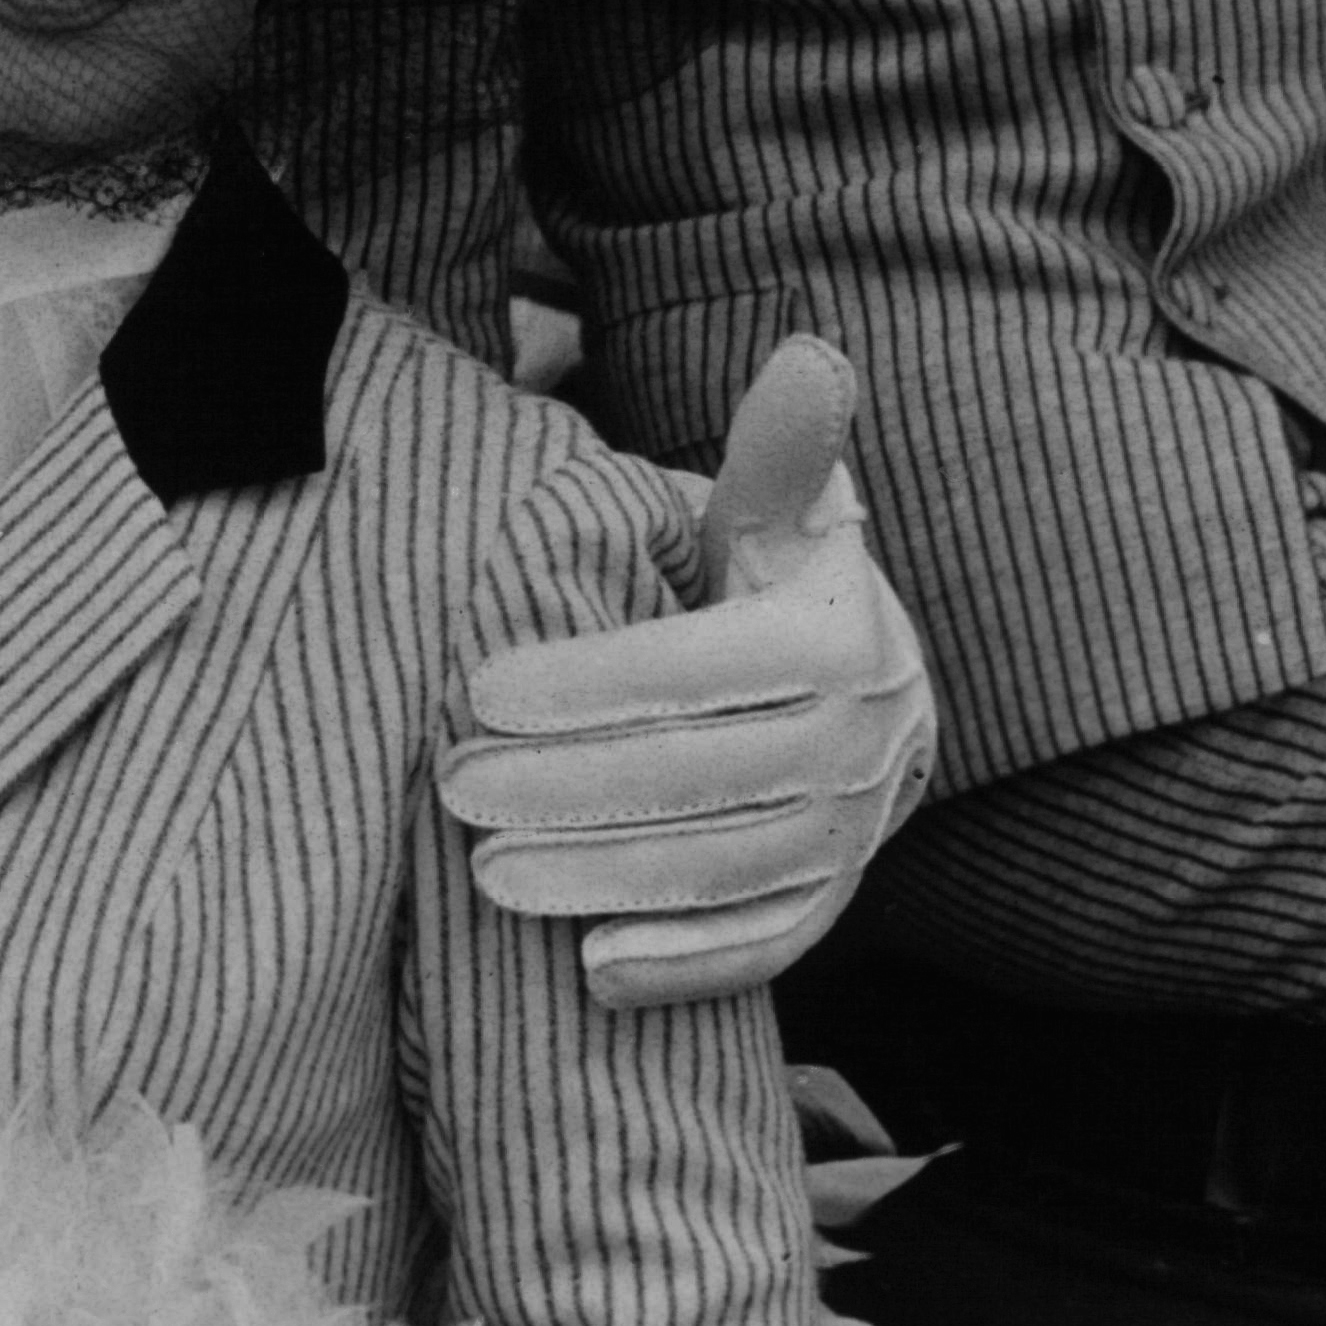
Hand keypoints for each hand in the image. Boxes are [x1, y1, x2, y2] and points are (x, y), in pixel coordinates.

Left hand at [439, 338, 937, 1009]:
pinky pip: (767, 944)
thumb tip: (810, 352)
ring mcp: (848, 833)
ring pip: (725, 869)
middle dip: (570, 788)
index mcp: (833, 639)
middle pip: (703, 776)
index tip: (477, 690)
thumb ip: (777, 448)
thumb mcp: (780, 511)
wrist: (874, 691)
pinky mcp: (831, 898)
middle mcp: (855, 744)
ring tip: (487, 879)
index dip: (589, 682)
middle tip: (451, 789)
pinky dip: (687, 966)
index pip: (700, 667)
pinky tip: (592, 973)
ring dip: (605, 881)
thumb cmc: (780, 583)